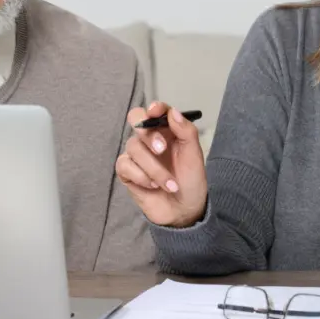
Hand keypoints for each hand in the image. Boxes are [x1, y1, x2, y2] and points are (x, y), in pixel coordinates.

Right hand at [115, 102, 207, 227]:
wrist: (184, 210)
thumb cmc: (190, 180)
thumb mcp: (194, 155)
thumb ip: (186, 131)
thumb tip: (172, 113)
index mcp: (167, 131)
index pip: (155, 111)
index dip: (154, 108)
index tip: (155, 111)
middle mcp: (149, 139)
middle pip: (136, 121)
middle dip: (148, 135)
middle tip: (161, 149)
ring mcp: (136, 155)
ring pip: (133, 148)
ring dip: (153, 168)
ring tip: (169, 185)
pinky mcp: (127, 172)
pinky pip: (125, 165)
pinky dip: (141, 177)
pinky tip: (153, 186)